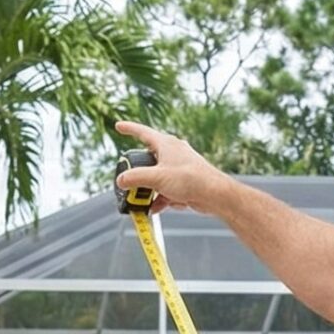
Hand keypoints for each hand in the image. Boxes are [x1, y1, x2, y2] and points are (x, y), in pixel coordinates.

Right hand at [114, 121, 235, 216]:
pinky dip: (160, 198)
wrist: (214, 195)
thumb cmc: (191, 179)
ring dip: (149, 190)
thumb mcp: (156, 178)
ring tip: (144, 202)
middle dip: (139, 175)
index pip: (143, 132)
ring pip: (157, 177)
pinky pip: (166, 189)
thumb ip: (134, 178)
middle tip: (130, 184)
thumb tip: (121, 180)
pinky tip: (156, 208)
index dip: (129, 128)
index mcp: (166, 144)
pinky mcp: (184, 182)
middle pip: (148, 161)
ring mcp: (179, 168)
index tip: (118, 126)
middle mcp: (173, 153)